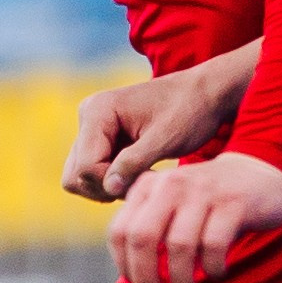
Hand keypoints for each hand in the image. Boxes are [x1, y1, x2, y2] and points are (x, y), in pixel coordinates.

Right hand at [63, 66, 241, 201]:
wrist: (205, 94)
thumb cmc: (190, 110)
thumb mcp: (166, 138)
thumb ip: (134, 163)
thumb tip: (109, 188)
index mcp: (98, 111)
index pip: (86, 166)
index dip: (112, 184)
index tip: (146, 180)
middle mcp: (88, 117)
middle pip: (76, 175)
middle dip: (106, 188)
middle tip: (142, 182)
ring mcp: (93, 129)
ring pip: (82, 177)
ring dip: (110, 186)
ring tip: (143, 177)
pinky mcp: (103, 140)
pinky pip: (95, 173)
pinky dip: (114, 181)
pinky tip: (141, 173)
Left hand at [109, 151, 281, 282]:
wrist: (260, 176)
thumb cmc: (207, 203)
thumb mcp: (171, 205)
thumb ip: (149, 228)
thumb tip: (132, 278)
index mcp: (149, 184)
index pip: (120, 231)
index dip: (124, 266)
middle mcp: (172, 183)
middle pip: (143, 237)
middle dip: (145, 278)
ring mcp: (203, 190)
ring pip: (179, 245)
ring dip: (180, 282)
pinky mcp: (233, 202)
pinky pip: (214, 245)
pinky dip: (212, 268)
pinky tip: (217, 273)